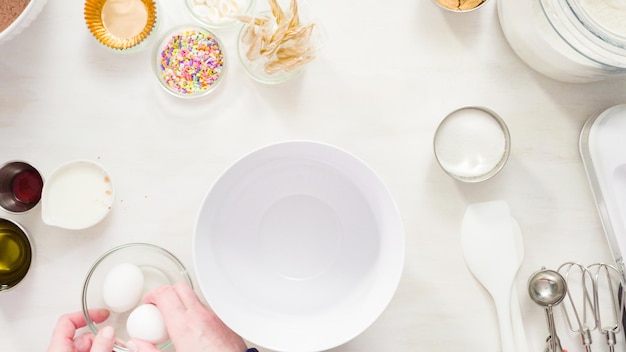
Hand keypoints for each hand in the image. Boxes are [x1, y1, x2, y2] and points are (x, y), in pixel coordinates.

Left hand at [47, 309, 114, 351]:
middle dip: (102, 337)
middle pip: (83, 336)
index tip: (102, 314)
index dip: (86, 314)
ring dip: (103, 345)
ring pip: (88, 346)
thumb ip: (100, 345)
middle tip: (116, 342)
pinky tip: (109, 351)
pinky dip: (99, 351)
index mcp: (58, 348)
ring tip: (116, 348)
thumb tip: (108, 331)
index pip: (67, 321)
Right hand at [127, 282, 247, 351]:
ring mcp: (216, 318)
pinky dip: (198, 315)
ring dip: (183, 304)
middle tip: (158, 308)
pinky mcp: (226, 324)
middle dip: (167, 293)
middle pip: (180, 288)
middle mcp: (201, 316)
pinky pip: (208, 311)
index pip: (165, 293)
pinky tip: (194, 331)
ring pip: (196, 299)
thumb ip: (149, 351)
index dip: (152, 295)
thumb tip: (137, 344)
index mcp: (184, 325)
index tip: (147, 304)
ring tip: (176, 322)